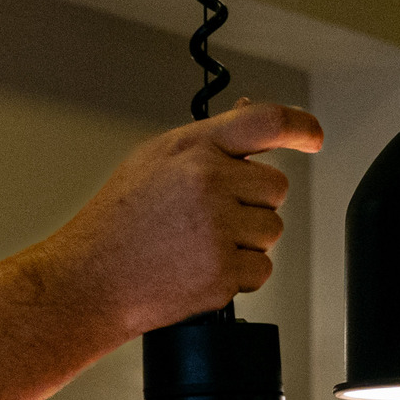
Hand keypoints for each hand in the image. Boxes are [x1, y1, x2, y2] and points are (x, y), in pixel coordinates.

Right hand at [32, 99, 319, 336]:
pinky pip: (262, 269)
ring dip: (246, 241)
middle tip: (211, 216)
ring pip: (272, 231)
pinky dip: (239, 274)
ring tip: (197, 244)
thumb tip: (250, 118)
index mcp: (191, 148)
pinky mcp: (222, 273)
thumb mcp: (152, 161)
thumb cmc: (116, 224)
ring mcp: (217, 229)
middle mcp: (207, 183)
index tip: (311, 136)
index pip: (266, 123)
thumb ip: (206, 142)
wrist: (88, 280)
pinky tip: (200, 268)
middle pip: (275, 187)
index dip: (300, 126)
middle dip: (252, 203)